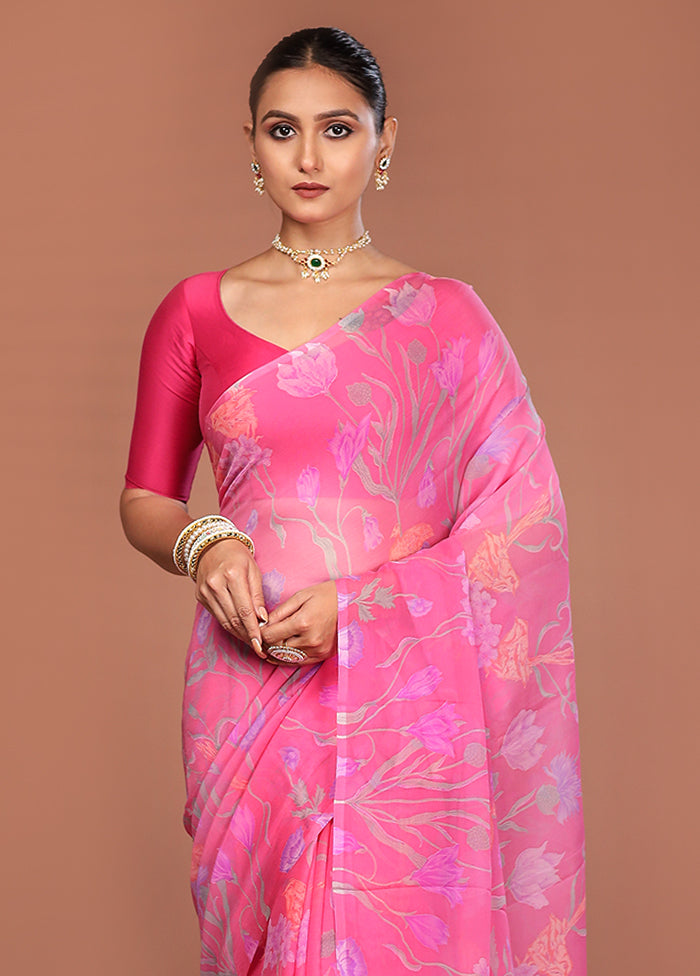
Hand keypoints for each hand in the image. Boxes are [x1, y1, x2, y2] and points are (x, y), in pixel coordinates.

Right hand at [194, 538, 267, 659]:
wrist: (211, 546)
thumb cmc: (238, 557)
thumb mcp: (254, 570)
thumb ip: (258, 595)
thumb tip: (263, 619)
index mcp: (232, 575)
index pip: (245, 610)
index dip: (253, 630)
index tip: (261, 645)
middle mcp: (216, 584)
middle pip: (234, 619)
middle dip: (248, 636)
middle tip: (260, 649)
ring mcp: (205, 592)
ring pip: (224, 621)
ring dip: (239, 635)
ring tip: (252, 643)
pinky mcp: (201, 597)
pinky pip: (217, 617)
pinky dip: (229, 627)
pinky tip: (240, 632)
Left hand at [261, 581, 337, 665]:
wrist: (350, 602)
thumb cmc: (324, 595)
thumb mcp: (300, 596)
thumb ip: (280, 612)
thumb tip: (263, 624)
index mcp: (302, 623)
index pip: (270, 636)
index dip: (260, 633)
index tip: (258, 628)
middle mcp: (310, 640)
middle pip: (276, 648)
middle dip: (266, 642)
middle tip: (262, 636)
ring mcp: (318, 650)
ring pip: (286, 657)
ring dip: (276, 651)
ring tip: (270, 643)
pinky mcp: (323, 655)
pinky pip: (299, 662)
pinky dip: (288, 658)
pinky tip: (281, 652)